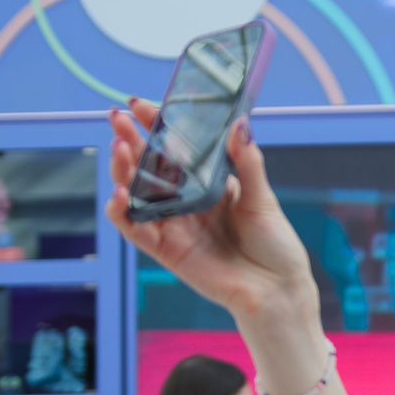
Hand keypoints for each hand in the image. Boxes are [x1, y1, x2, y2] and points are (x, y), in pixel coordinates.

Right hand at [105, 99, 314, 323]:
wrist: (277, 290)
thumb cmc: (275, 245)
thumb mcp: (262, 198)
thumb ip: (246, 162)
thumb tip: (239, 123)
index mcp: (207, 183)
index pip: (174, 148)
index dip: (156, 126)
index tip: (140, 104)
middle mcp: (186, 201)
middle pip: (149, 166)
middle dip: (130, 140)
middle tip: (118, 117)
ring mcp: (173, 225)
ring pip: (135, 193)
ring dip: (122, 169)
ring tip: (118, 147)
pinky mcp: (166, 250)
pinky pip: (135, 229)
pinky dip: (121, 211)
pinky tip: (117, 193)